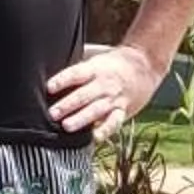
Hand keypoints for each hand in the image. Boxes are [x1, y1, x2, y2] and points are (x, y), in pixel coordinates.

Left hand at [46, 42, 160, 138]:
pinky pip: (114, 122)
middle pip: (83, 95)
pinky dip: (105, 131)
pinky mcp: (122, 110)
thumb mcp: (95, 55)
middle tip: (52, 113)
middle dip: (67, 105)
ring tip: (66, 126)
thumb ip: (76, 62)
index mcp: (95, 68)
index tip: (49, 87)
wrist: (145, 65)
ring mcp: (113, 98)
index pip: (76, 74)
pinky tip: (94, 138)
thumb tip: (49, 61)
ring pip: (96, 110)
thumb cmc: (111, 62)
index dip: (62, 80)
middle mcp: (104, 84)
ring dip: (81, 119)